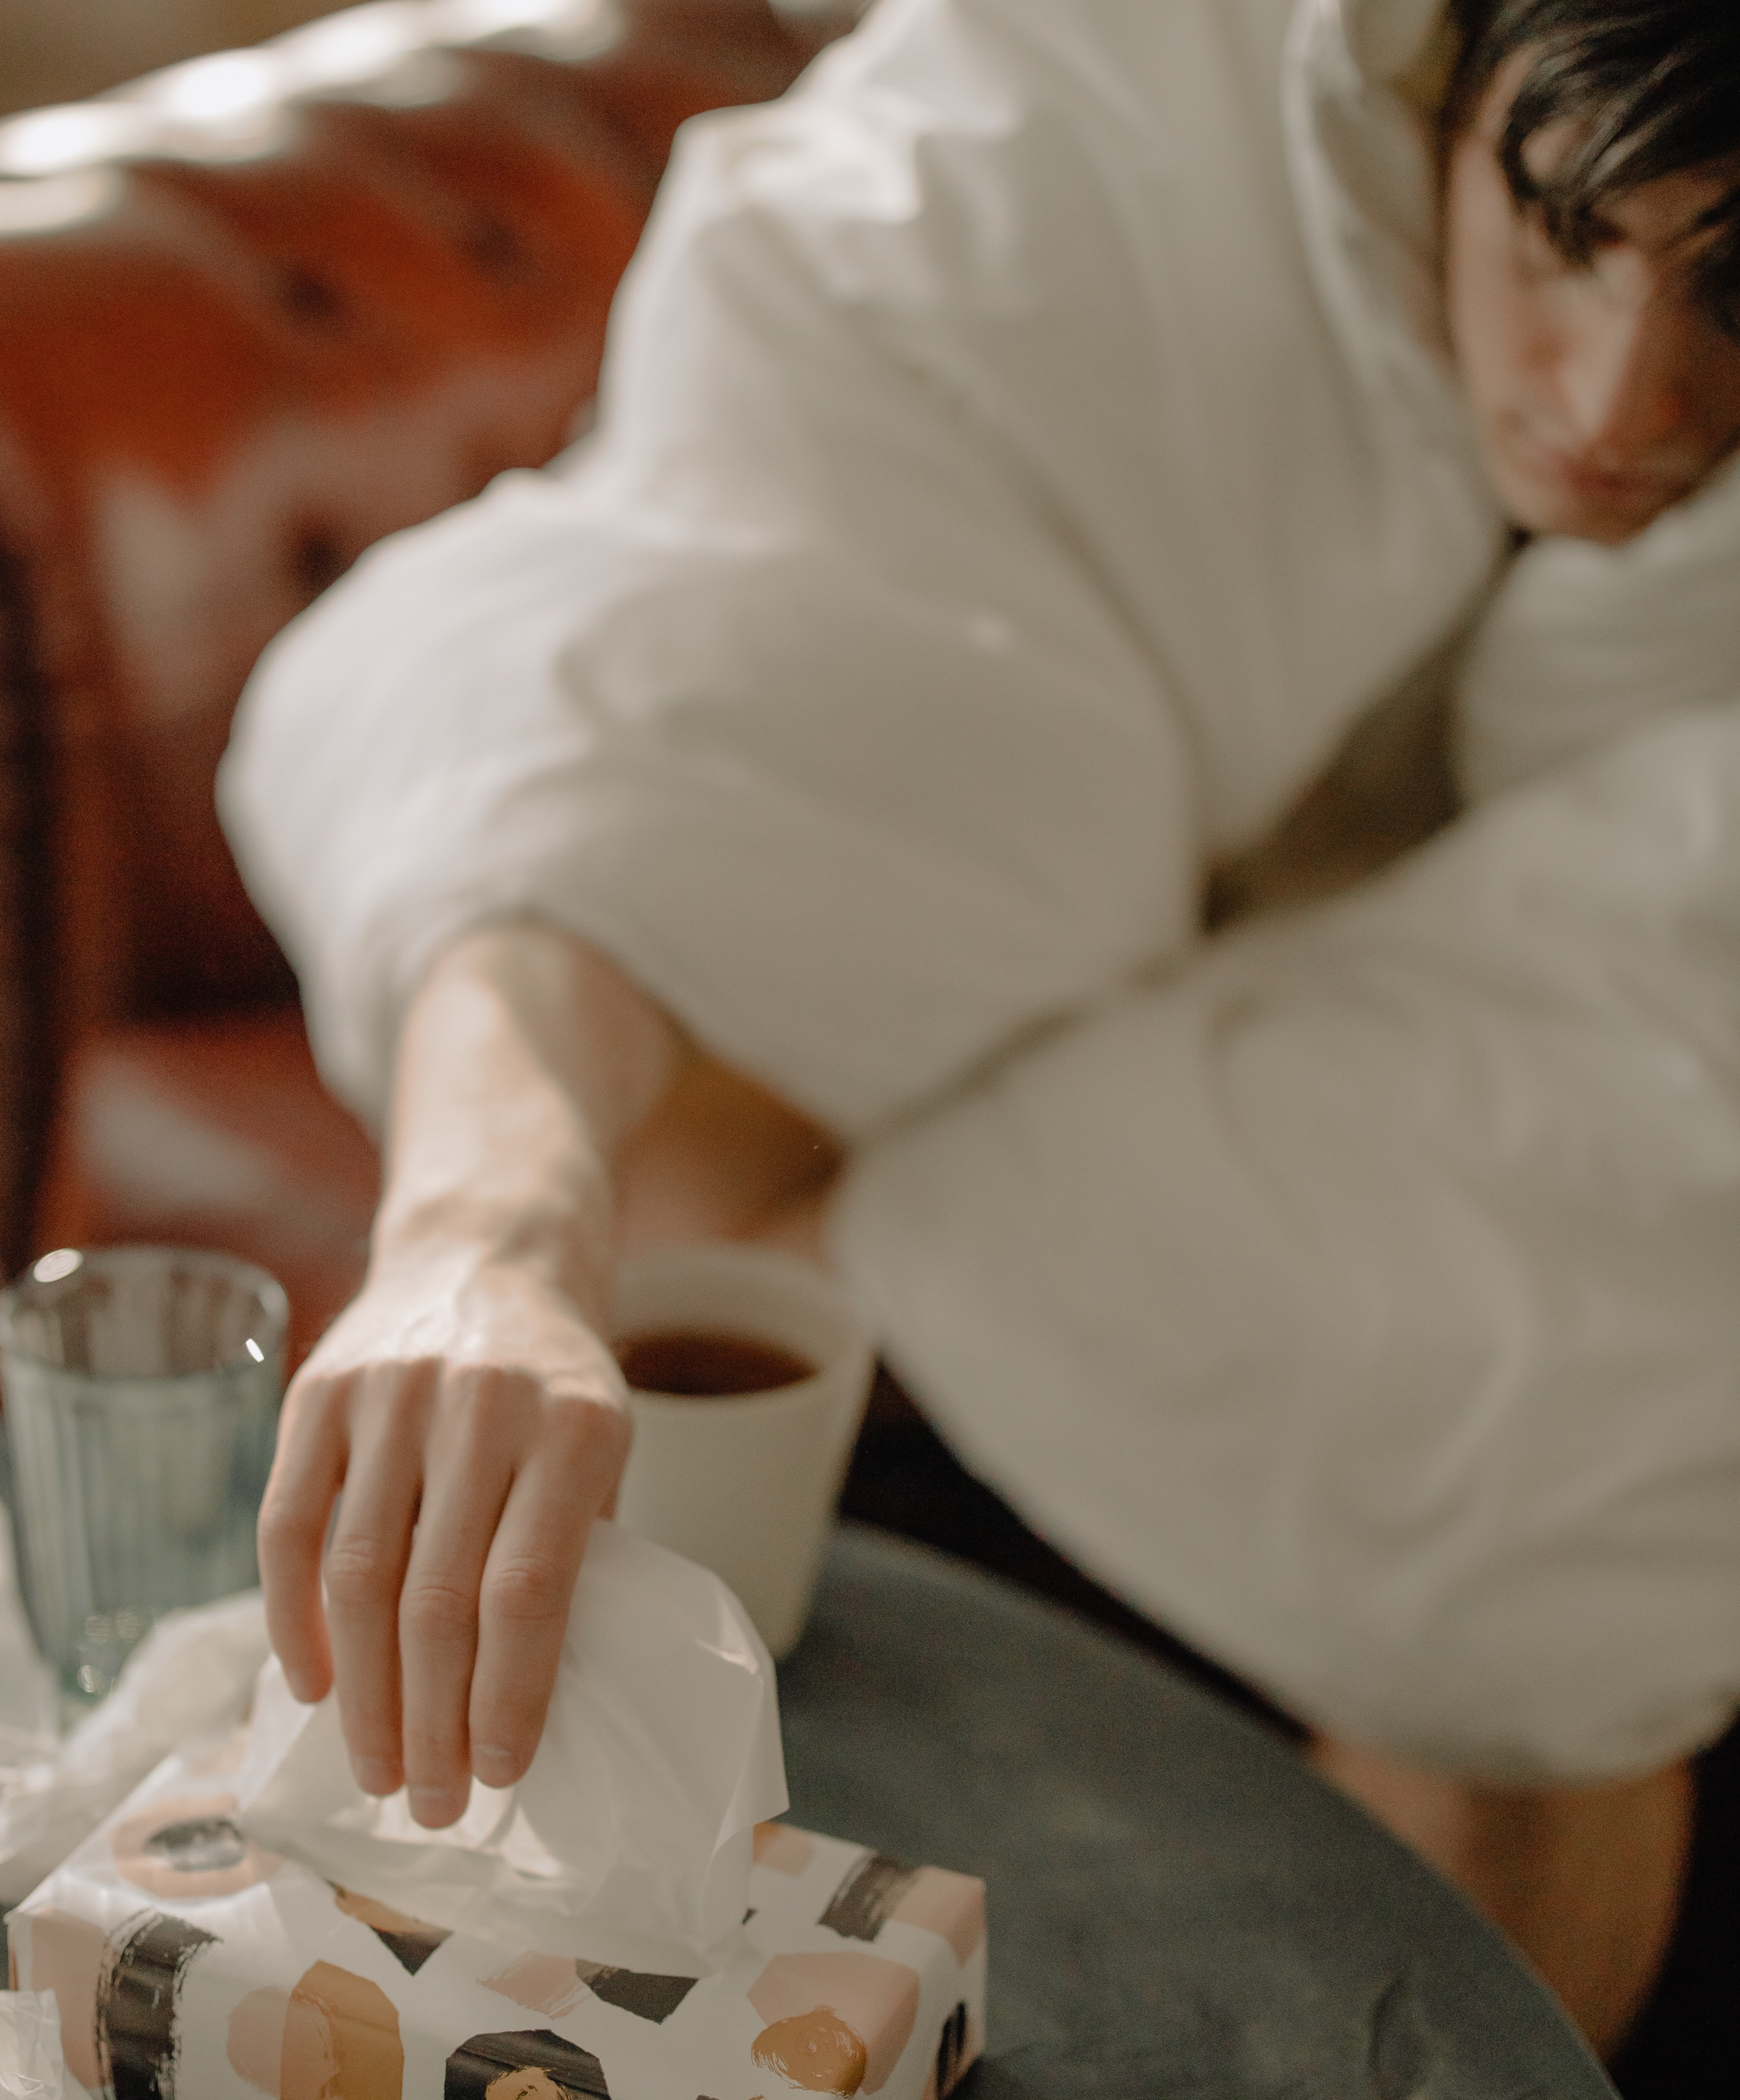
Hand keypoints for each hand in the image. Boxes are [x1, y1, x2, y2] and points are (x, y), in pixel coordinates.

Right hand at [257, 1247, 631, 1825]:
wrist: (486, 1257)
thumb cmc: (554, 1384)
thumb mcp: (602, 1449)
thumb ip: (573, 1552)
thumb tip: (528, 1706)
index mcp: (575, 1425)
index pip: (530, 1591)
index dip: (510, 1697)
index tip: (501, 1776)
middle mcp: (482, 1404)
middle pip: (438, 1600)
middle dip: (432, 1722)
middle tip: (433, 1803)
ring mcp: (393, 1394)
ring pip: (358, 1577)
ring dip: (362, 1695)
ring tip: (377, 1769)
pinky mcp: (319, 1393)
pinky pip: (290, 1527)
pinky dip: (293, 1619)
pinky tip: (311, 1686)